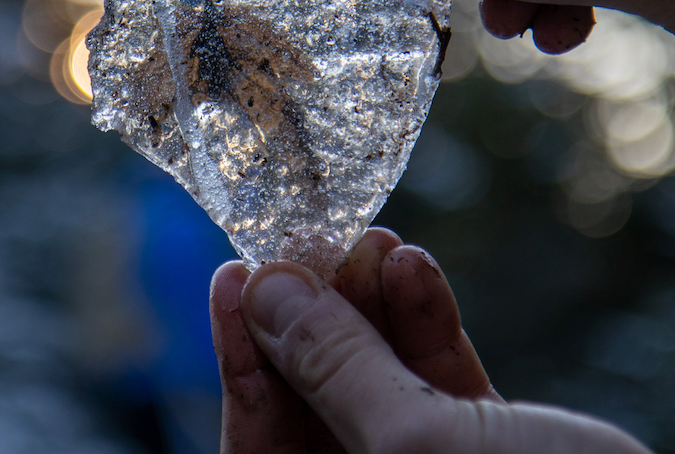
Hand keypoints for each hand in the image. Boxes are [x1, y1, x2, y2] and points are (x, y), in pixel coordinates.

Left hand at [211, 228, 648, 453]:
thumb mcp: (418, 441)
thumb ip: (338, 369)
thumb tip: (268, 289)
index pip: (256, 439)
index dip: (242, 352)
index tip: (240, 271)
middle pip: (315, 400)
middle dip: (314, 314)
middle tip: (313, 240)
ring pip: (376, 382)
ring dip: (371, 307)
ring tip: (375, 240)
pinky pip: (434, 384)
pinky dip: (423, 326)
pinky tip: (417, 270)